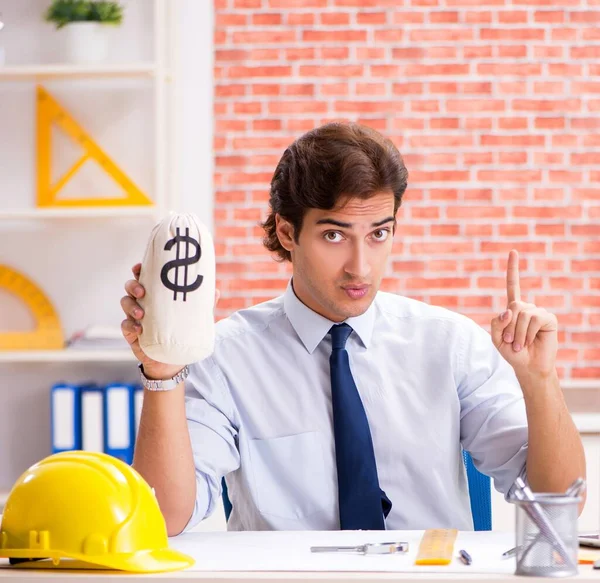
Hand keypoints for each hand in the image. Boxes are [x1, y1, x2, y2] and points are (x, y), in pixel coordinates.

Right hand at [120, 263, 220, 379]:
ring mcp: (135, 316)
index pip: (144, 277)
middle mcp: (143, 302)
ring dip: (131, 306)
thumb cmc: (182, 331)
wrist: (174, 359)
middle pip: (130, 287)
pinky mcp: (131, 333)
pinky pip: (125, 325)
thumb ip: (203, 305)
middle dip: (133, 286)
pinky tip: (139, 329)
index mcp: (156, 294)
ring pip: (125, 303)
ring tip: (142, 314)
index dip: (139, 270)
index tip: (139, 268)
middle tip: (142, 292)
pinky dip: (130, 325)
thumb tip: (215, 291)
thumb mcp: (194, 317)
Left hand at [490, 250, 557, 380]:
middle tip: (510, 342)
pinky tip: (530, 342)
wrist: (528, 366)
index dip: (512, 269)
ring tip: (519, 345)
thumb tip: (510, 309)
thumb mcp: (496, 338)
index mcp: (513, 309)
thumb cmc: (512, 352)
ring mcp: (538, 312)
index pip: (512, 285)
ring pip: (522, 314)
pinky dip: (527, 334)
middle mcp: (526, 307)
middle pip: (513, 307)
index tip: (513, 252)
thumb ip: (496, 322)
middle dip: (508, 327)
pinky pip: (534, 320)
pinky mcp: (549, 319)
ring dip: (517, 333)